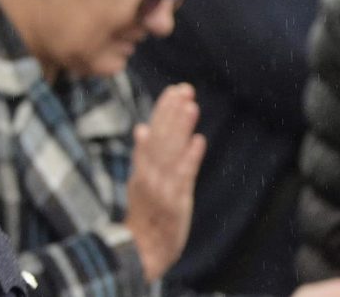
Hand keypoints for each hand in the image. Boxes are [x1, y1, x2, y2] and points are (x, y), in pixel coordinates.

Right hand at [124, 83, 205, 281]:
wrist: (142, 251)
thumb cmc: (146, 216)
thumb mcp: (140, 183)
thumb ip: (144, 156)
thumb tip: (141, 127)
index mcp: (141, 167)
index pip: (152, 132)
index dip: (163, 110)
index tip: (175, 89)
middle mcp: (148, 173)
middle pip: (160, 137)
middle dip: (172, 112)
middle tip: (185, 89)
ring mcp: (160, 187)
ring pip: (170, 152)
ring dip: (180, 128)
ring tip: (191, 106)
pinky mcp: (174, 203)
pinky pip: (182, 178)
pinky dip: (189, 159)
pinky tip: (199, 141)